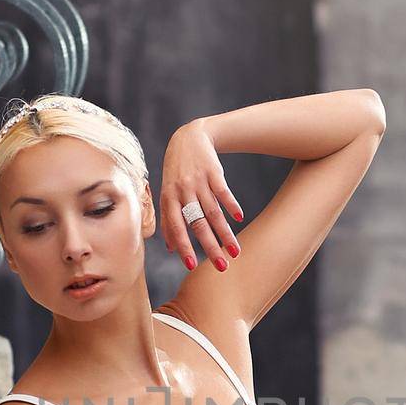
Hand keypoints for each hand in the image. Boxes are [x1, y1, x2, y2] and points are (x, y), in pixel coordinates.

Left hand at [161, 120, 243, 272]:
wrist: (188, 138)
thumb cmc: (176, 171)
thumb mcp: (166, 193)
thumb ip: (167, 220)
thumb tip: (170, 249)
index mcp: (169, 199)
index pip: (176, 227)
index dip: (183, 246)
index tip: (192, 266)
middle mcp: (183, 191)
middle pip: (198, 224)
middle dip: (210, 247)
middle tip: (221, 267)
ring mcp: (198, 181)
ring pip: (213, 212)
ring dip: (226, 233)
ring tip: (236, 251)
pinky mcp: (213, 172)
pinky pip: (223, 192)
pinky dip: (232, 205)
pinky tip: (239, 218)